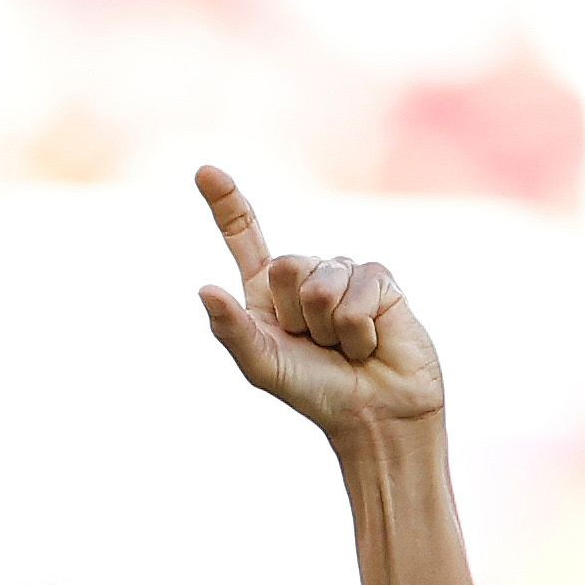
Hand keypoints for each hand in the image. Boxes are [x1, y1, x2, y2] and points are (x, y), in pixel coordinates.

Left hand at [195, 164, 441, 438]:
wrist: (375, 413)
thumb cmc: (315, 392)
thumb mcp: (263, 367)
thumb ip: (232, 330)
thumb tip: (205, 289)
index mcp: (267, 293)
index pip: (245, 238)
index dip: (227, 205)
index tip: (205, 171)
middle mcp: (305, 276)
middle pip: (285, 267)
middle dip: (297, 316)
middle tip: (316, 345)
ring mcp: (343, 273)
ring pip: (321, 283)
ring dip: (330, 329)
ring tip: (344, 348)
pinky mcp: (380, 280)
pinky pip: (358, 291)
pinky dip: (358, 329)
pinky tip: (369, 342)